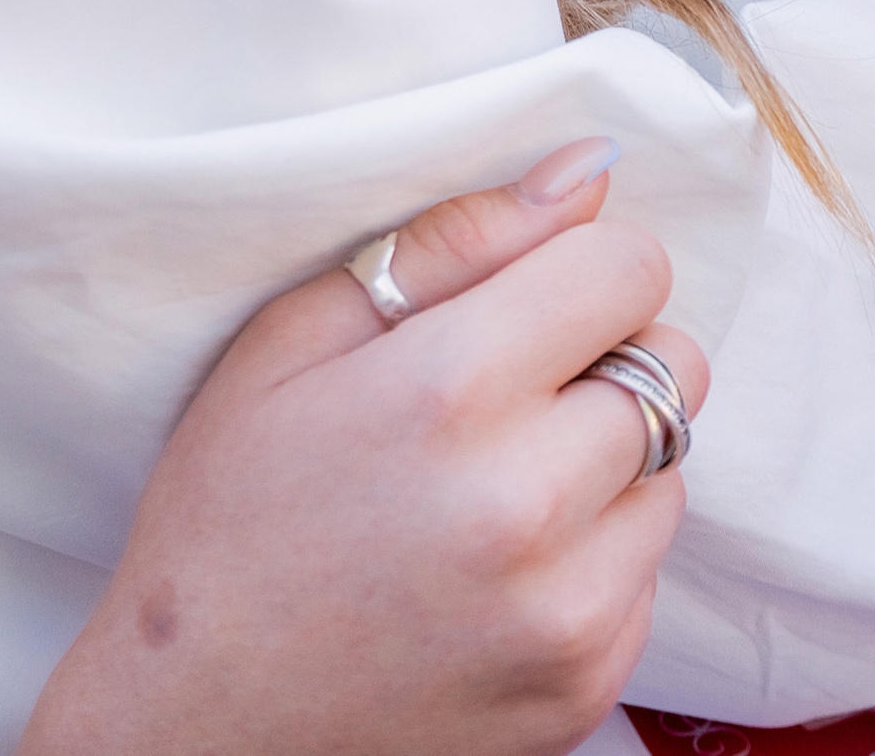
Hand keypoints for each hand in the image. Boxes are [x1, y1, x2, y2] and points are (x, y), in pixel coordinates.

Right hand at [22, 138, 708, 755]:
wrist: (201, 728)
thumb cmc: (230, 517)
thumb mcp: (293, 340)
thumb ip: (453, 241)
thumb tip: (585, 173)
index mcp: (452, 391)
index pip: (627, 267)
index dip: (580, 264)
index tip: (527, 294)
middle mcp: (529, 504)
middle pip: (673, 362)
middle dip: (605, 352)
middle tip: (507, 386)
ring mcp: (568, 611)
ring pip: (672, 466)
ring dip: (608, 454)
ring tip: (495, 478)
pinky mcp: (588, 686)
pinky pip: (649, 572)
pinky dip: (598, 549)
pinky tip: (501, 561)